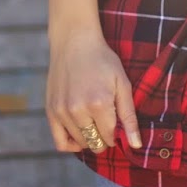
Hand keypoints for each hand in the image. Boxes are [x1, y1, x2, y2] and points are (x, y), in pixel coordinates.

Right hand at [45, 26, 142, 153]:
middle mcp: (78, 110)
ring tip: (94, 122)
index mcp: (99, 103)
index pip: (110, 137)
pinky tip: (80, 135)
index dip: (117, 134)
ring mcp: (62, 111)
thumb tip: (136, 145)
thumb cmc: (102, 60)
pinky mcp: (51, 111)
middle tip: (107, 124)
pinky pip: (60, 142)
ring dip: (90, 138)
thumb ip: (129, 116)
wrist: (74, 41)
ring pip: (80, 142)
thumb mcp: (122, 83)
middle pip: (95, 143)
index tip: (118, 125)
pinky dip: (71, 144)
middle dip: (104, 139)